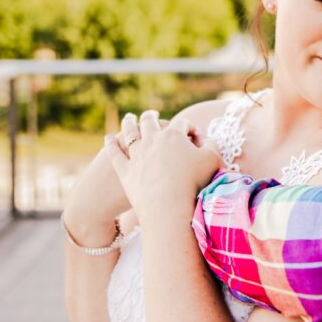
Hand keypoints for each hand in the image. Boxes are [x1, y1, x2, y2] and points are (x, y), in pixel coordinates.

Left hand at [108, 116, 222, 216]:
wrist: (169, 208)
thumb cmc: (195, 184)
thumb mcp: (213, 161)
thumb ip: (213, 145)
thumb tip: (208, 140)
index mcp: (174, 135)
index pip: (182, 124)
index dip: (191, 128)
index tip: (196, 137)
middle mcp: (152, 140)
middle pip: (150, 122)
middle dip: (152, 116)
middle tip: (152, 114)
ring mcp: (136, 155)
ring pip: (129, 133)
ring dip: (129, 123)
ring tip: (129, 118)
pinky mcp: (125, 171)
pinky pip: (115, 153)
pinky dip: (111, 144)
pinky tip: (108, 138)